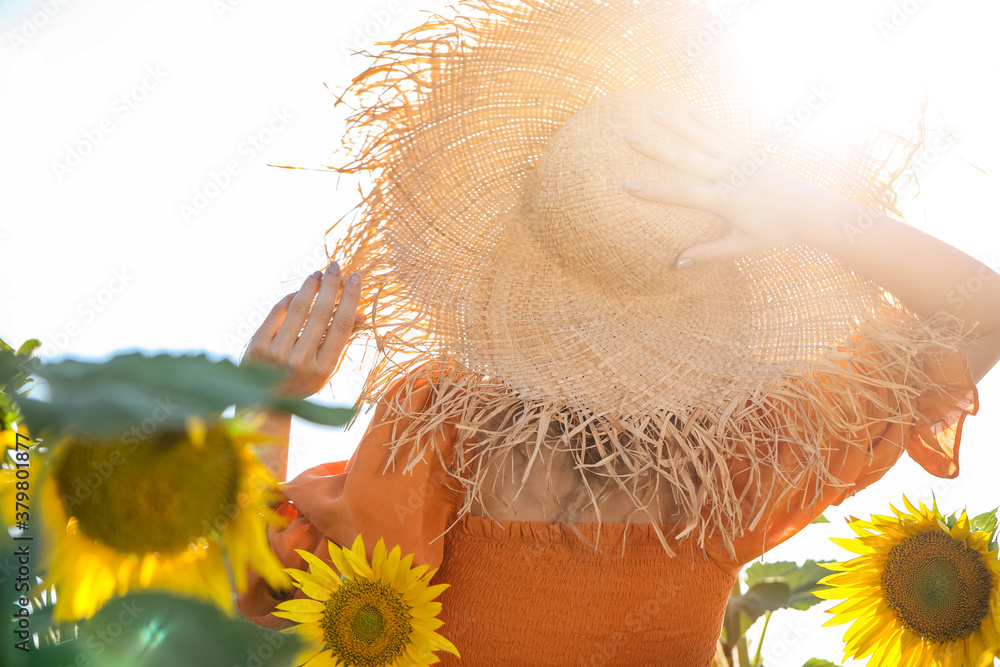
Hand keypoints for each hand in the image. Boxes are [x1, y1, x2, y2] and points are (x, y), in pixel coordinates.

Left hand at [242, 261, 362, 399]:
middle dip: (331, 285)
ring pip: (298, 308)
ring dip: (310, 287)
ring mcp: (276, 353)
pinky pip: (277, 313)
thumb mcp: (325, 367)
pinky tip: (297, 292)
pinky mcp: (257, 346)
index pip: (341, 325)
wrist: (264, 403)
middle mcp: (301, 361)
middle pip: (321, 313)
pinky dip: (288, 299)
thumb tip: (361, 313)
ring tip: (317, 275)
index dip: (350, 298)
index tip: (355, 278)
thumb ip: (340, 340)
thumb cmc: (301, 381)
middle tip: (335, 266)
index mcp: (323, 368)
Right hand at [622, 97, 848, 266]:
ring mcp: (739, 158)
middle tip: (629, 137)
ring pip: (701, 137)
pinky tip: (688, 107)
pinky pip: (721, 131)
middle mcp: (730, 174)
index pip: (682, 194)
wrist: (810, 209)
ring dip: (675, 123)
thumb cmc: (775, 233)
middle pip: (685, 158)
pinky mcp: (748, 150)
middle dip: (655, 148)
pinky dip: (704, 119)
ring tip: (652, 111)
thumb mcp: (742, 247)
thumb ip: (709, 253)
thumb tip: (677, 263)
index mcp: (725, 199)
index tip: (628, 185)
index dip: (654, 190)